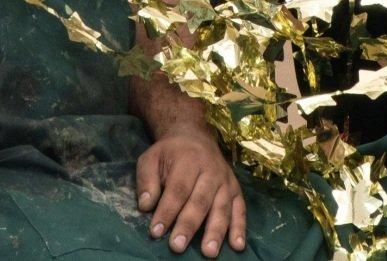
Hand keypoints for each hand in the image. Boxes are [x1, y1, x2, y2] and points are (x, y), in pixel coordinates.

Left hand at [137, 129, 246, 255]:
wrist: (196, 136)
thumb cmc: (171, 153)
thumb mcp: (151, 158)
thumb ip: (146, 180)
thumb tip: (146, 205)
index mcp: (188, 161)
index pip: (177, 190)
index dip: (167, 212)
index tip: (156, 232)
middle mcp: (211, 171)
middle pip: (200, 201)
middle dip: (188, 225)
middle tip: (177, 246)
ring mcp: (226, 182)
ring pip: (222, 207)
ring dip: (215, 231)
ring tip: (209, 252)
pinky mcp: (236, 190)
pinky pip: (240, 210)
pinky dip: (240, 228)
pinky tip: (237, 246)